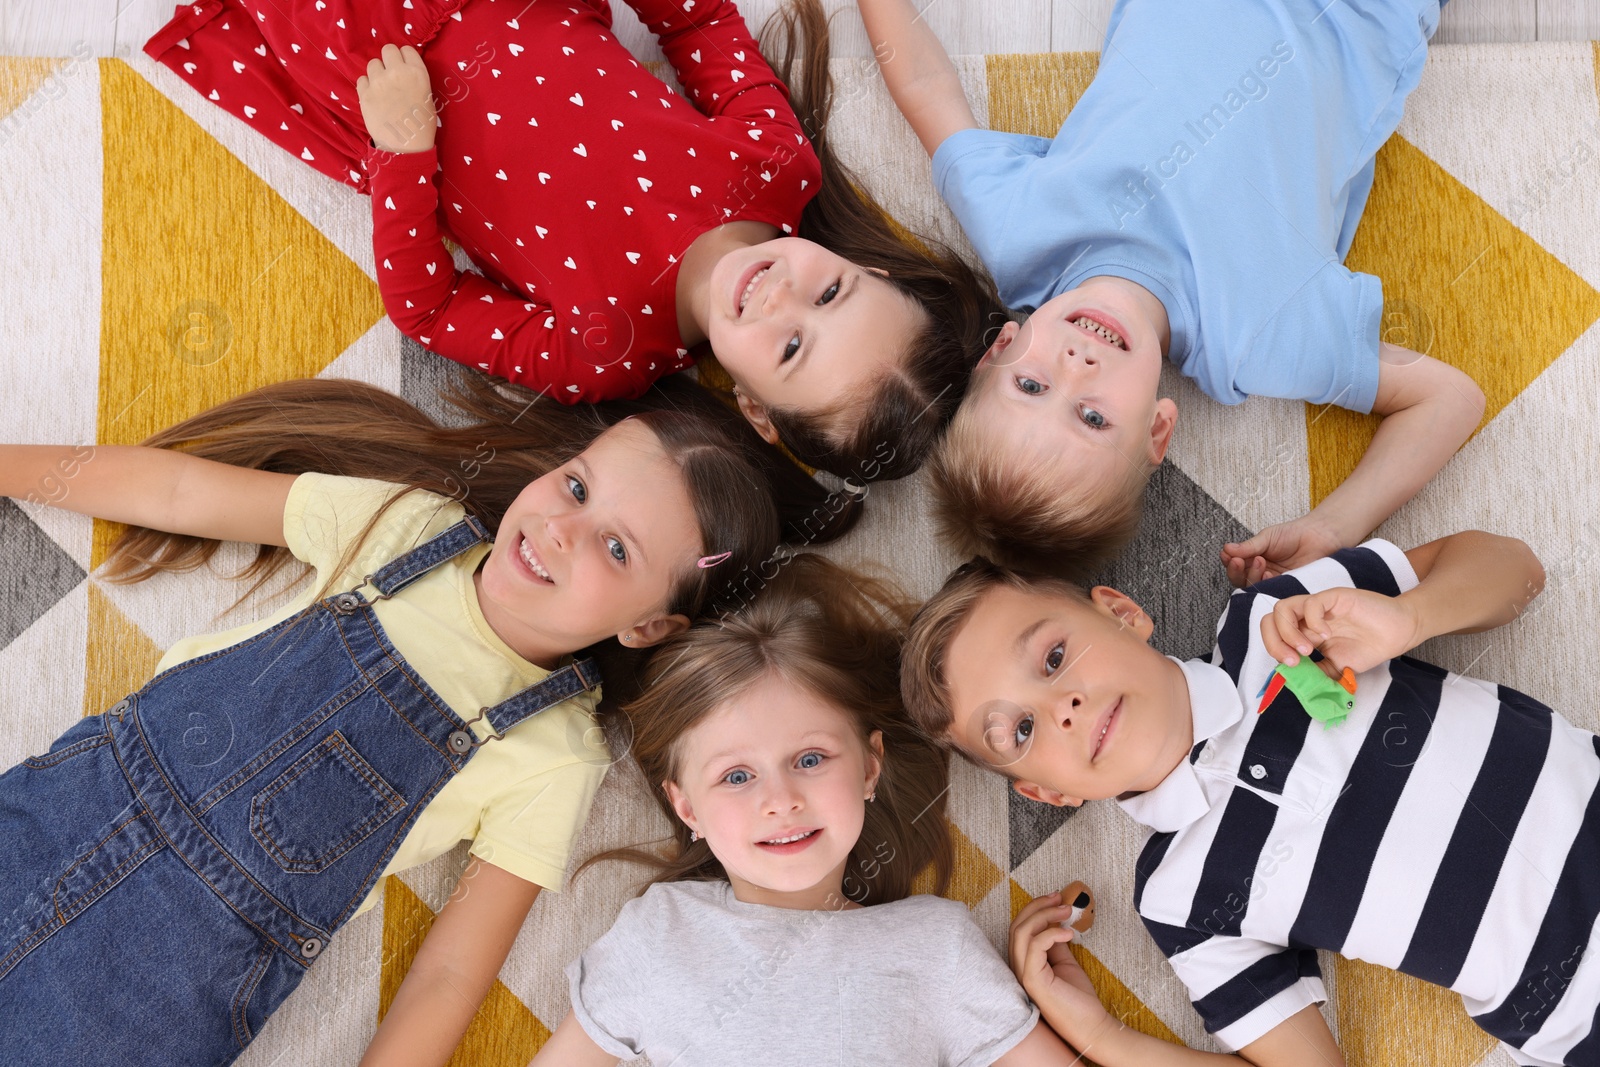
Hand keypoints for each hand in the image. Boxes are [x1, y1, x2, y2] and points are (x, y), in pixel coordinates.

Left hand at [357, 44, 435, 153]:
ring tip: (382, 88)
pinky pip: (362, 79)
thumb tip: (403, 70)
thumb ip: (414, 78)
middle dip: (389, 60)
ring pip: (373, 64)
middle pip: (387, 50)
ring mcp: (379, 83)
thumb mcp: (427, 97)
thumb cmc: (422, 125)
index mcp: (417, 73)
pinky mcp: (364, 94)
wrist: (406, 147)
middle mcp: (397, 73)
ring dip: (377, 73)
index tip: (404, 68)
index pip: (406, 49)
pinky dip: (367, 86)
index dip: (404, 58)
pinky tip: (374, 97)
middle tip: (391, 75)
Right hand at [1008, 892, 1112, 1045]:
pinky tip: (1068, 933)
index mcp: (1023, 963)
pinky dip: (1051, 933)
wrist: (1091, 1026)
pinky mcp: (1033, 980)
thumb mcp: (1065, 963)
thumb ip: (1055, 944)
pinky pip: (1034, 946)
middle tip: (1060, 898)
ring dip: (1044, 915)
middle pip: (1016, 926)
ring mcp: (1022, 975)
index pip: (1019, 928)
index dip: (1035, 908)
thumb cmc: (1078, 998)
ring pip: (1021, 932)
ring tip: (1067, 911)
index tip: (1057, 898)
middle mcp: (1017, 968)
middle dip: (1038, 906)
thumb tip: (1055, 922)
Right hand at [1221, 516, 1343, 588]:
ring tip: (1261, 562)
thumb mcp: (1267, 537)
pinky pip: (1271, 592)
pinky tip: (1270, 575)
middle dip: (1236, 571)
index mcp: (1252, 559)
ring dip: (1252, 576)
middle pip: (1240, 579)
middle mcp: (1260, 572)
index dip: (1229, 562)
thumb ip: (1248, 546)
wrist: (1319, 537)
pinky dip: (1267, 584)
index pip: (1234, 565)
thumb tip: (1226, 548)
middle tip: (1239, 561)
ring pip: (1253, 587)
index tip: (1228, 555)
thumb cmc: (1294, 534)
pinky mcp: (1285, 589)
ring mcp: (1272, 582)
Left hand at [1260, 587, 1421, 674]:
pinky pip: (1311, 603)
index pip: (1272, 633)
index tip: (1291, 667)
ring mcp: (1319, 605)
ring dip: (1288, 633)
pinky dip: (1313, 622)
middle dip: (1274, 642)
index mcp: (1304, 631)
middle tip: (1294, 660)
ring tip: (1308, 649)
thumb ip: (1316, 673)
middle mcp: (1306, 617)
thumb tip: (1294, 683)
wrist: (1398, 632)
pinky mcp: (1335, 597)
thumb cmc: (1369, 646)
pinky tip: (1327, 635)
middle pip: (1270, 619)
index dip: (1274, 650)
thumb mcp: (1336, 667)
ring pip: (1283, 608)